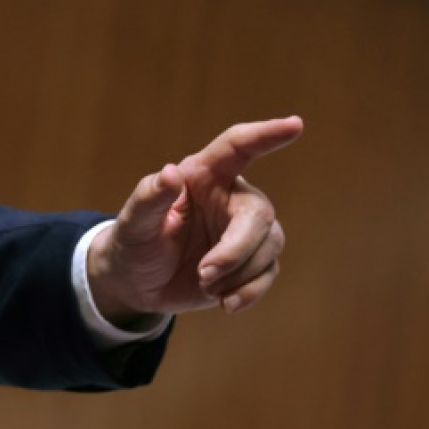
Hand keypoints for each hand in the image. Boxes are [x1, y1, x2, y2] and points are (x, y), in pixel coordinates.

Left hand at [86, 117, 301, 325]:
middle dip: (237, 249)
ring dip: (240, 273)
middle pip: (258, 213)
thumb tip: (170, 173)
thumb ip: (148, 198)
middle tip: (204, 274)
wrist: (136, 283)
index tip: (295, 124)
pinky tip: (225, 303)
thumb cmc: (133, 243)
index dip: (266, 135)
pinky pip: (268, 272)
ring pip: (270, 244)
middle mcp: (229, 196)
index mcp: (202, 175)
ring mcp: (242, 229)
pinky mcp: (250, 261)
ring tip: (204, 286)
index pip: (237, 147)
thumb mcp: (132, 223)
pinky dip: (249, 291)